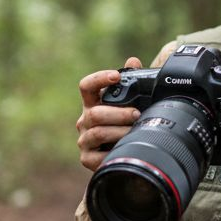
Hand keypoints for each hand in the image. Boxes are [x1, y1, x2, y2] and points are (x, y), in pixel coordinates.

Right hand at [76, 56, 143, 171]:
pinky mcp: (87, 159)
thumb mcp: (130, 105)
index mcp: (93, 103)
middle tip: (136, 114)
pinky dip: (113, 152)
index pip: (87, 86)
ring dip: (119, 131)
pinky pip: (97, 156)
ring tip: (135, 131)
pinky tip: (124, 150)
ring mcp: (84, 140)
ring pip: (97, 133)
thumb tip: (133, 61)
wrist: (122, 156)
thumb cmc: (125, 126)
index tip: (116, 76)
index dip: (99, 79)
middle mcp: (85, 120)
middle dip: (118, 113)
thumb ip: (132, 84)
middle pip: (94, 113)